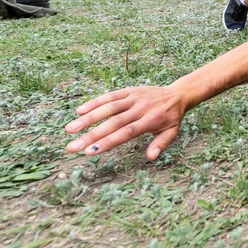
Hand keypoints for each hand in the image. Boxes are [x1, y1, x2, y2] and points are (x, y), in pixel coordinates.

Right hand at [65, 86, 186, 159]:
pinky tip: (79, 111)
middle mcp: (140, 108)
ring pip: (108, 107)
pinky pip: (110, 95)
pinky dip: (95, 102)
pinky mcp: (129, 90)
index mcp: (151, 121)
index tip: (90, 152)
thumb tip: (151, 157)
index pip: (126, 133)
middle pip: (113, 122)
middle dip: (91, 135)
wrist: (177, 94)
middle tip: (72, 147)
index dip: (108, 141)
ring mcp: (133, 98)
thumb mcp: (172, 132)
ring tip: (70, 129)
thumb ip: (161, 144)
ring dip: (88, 118)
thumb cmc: (171, 118)